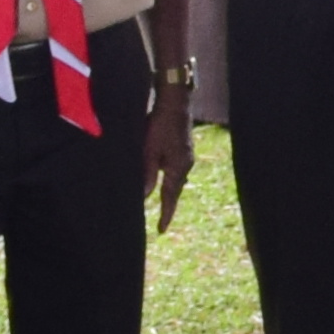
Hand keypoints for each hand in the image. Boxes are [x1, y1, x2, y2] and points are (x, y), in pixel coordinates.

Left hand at [147, 85, 196, 228]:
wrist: (176, 102)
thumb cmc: (159, 126)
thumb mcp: (149, 151)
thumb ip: (148, 174)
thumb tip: (145, 196)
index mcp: (178, 168)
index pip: (170, 197)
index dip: (165, 215)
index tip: (161, 231)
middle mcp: (186, 164)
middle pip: (176, 190)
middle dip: (169, 205)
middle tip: (163, 221)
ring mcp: (187, 155)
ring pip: (177, 179)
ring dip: (170, 191)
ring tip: (164, 202)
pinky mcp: (184, 147)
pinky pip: (177, 169)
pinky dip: (171, 178)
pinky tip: (166, 176)